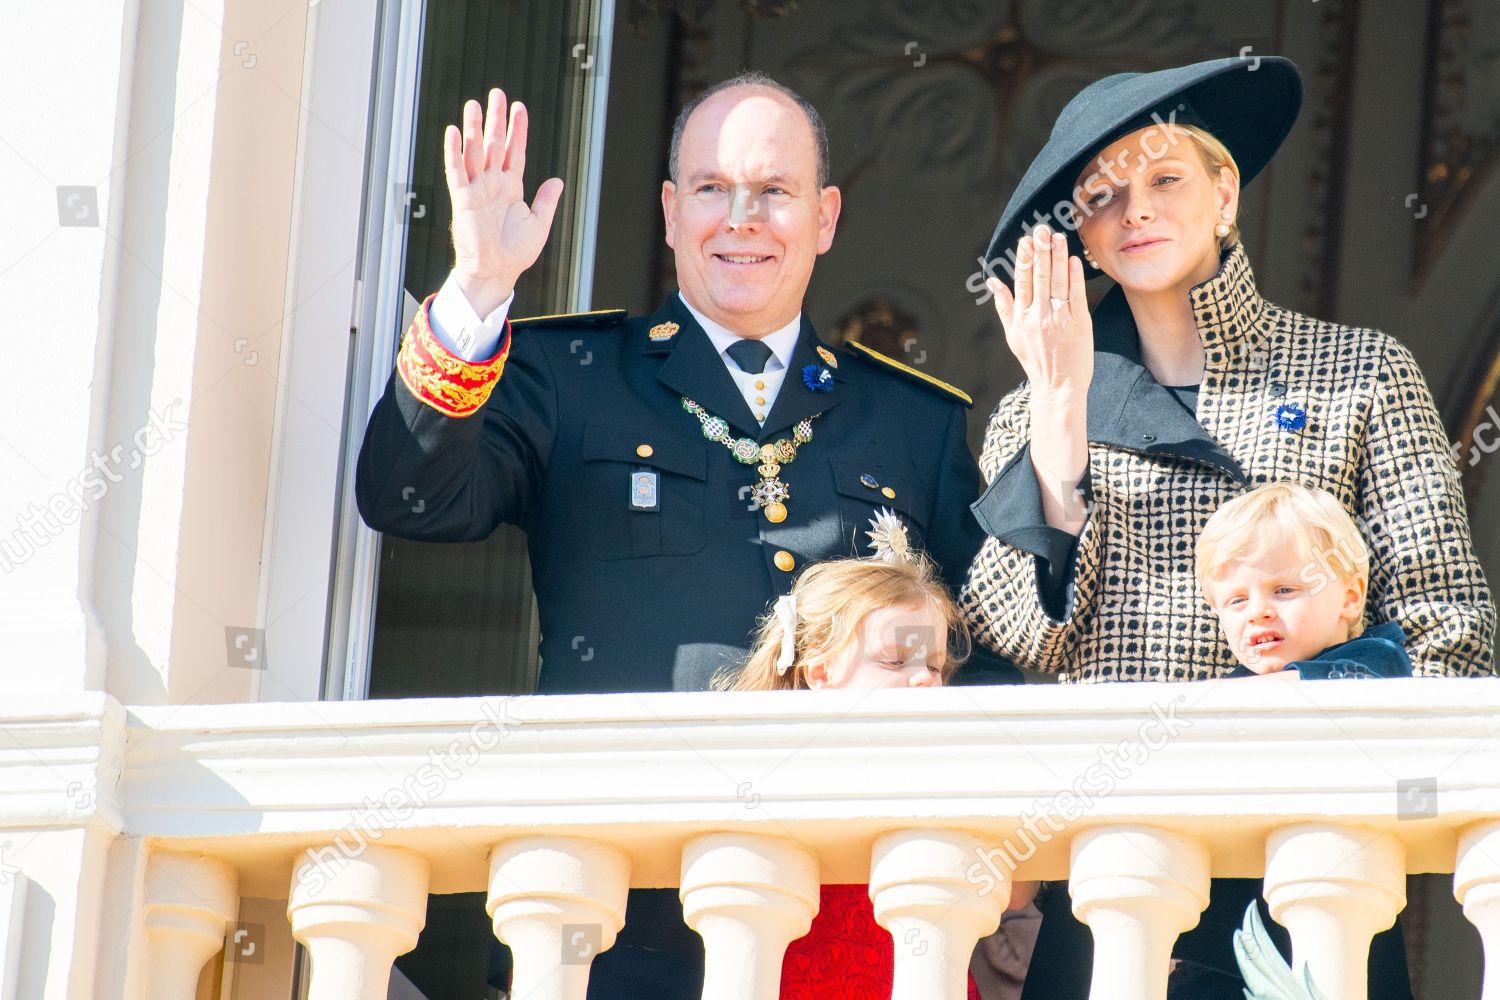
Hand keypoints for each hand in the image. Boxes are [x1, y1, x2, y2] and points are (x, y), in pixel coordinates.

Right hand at [444, 89, 564, 315]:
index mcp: (511, 187)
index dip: (518, 130)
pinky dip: (454, 152)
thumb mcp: (539, 224)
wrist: (496, 272)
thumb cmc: (515, 253)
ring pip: (475, 152)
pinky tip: (453, 132)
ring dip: (474, 128)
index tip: (520, 108)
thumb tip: (557, 180)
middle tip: (497, 94)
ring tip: (473, 105)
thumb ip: (546, 201)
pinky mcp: (462, 198)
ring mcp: (477, 189)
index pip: (515, 151)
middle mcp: (493, 183)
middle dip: (496, 119)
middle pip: (495, 144)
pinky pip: (456, 171)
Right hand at [985, 225, 1092, 399]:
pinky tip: (1072, 260)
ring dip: (1057, 257)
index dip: (1024, 259)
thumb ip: (1003, 306)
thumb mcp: (1012, 335)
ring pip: (1057, 282)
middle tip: (1041, 228)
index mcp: (1021, 318)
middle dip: (1040, 250)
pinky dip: (1074, 277)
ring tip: (1057, 236)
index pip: (1022, 281)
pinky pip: (1076, 296)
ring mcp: (1059, 320)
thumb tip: (992, 281)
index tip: (1025, 239)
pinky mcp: (1079, 324)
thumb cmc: (1036, 361)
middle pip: (1040, 277)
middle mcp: (1038, 317)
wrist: (1059, 387)